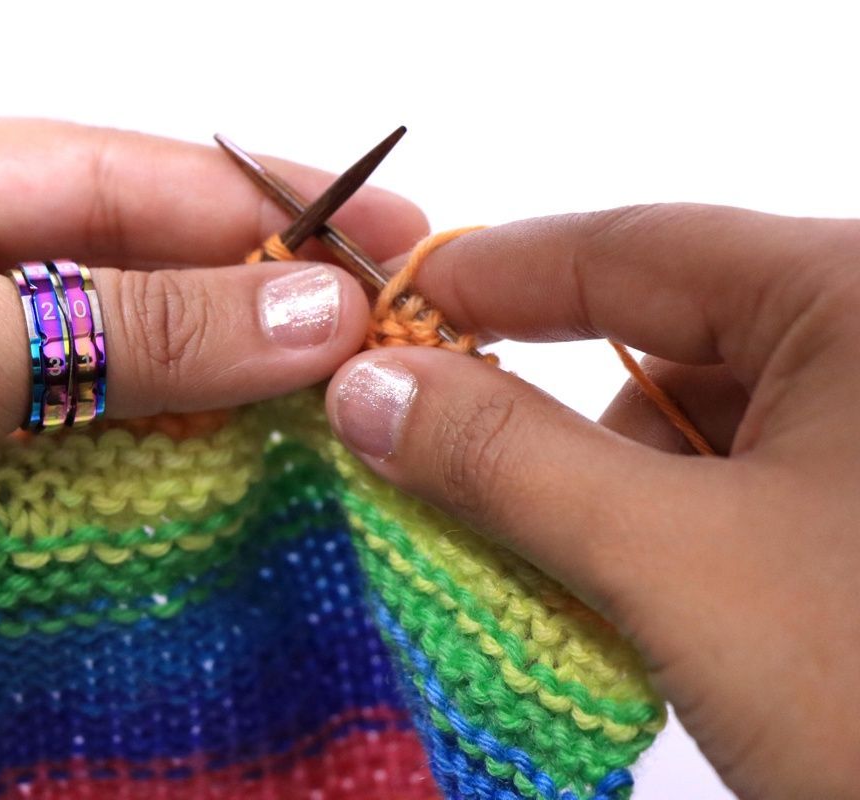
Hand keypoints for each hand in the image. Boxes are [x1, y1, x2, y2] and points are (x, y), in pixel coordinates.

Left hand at [0, 112, 426, 761]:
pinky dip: (172, 483)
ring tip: (348, 414)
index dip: (259, 205)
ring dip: (228, 401)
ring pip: (130, 380)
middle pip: (137, 274)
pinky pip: (96, 471)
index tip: (377, 240)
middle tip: (386, 331)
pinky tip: (252, 491)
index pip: (120, 175)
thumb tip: (306, 313)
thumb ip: (125, 327)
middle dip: (259, 305)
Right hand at [325, 204, 859, 797]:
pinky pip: (742, 483)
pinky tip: (641, 601)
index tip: (386, 314)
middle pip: (661, 338)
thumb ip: (507, 461)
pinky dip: (668, 531)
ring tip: (565, 580)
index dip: (489, 276)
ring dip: (608, 492)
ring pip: (698, 422)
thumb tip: (371, 391)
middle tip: (441, 470)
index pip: (629, 247)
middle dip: (547, 416)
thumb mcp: (680, 565)